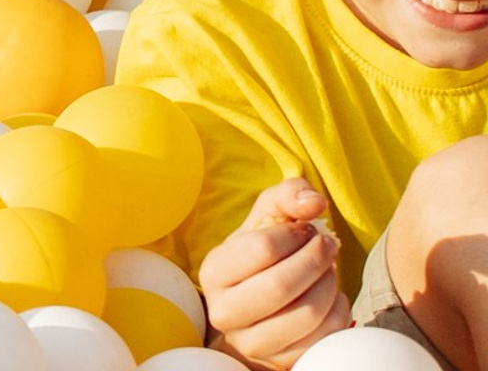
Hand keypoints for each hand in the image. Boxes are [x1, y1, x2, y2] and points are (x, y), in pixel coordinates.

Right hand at [199, 178, 354, 366]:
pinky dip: (339, 314)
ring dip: (330, 287)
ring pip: (305, 316)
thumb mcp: (266, 220)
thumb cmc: (263, 256)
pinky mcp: (280, 363)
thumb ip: (287, 196)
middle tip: (329, 246)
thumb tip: (315, 203)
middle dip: (315, 261)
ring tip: (330, 271)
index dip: (295, 235)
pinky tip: (334, 298)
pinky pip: (322, 341)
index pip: (260, 248)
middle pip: (280, 285)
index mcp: (213, 271)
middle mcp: (224, 311)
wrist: (259, 310)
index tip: (308, 228)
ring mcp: (251, 343)